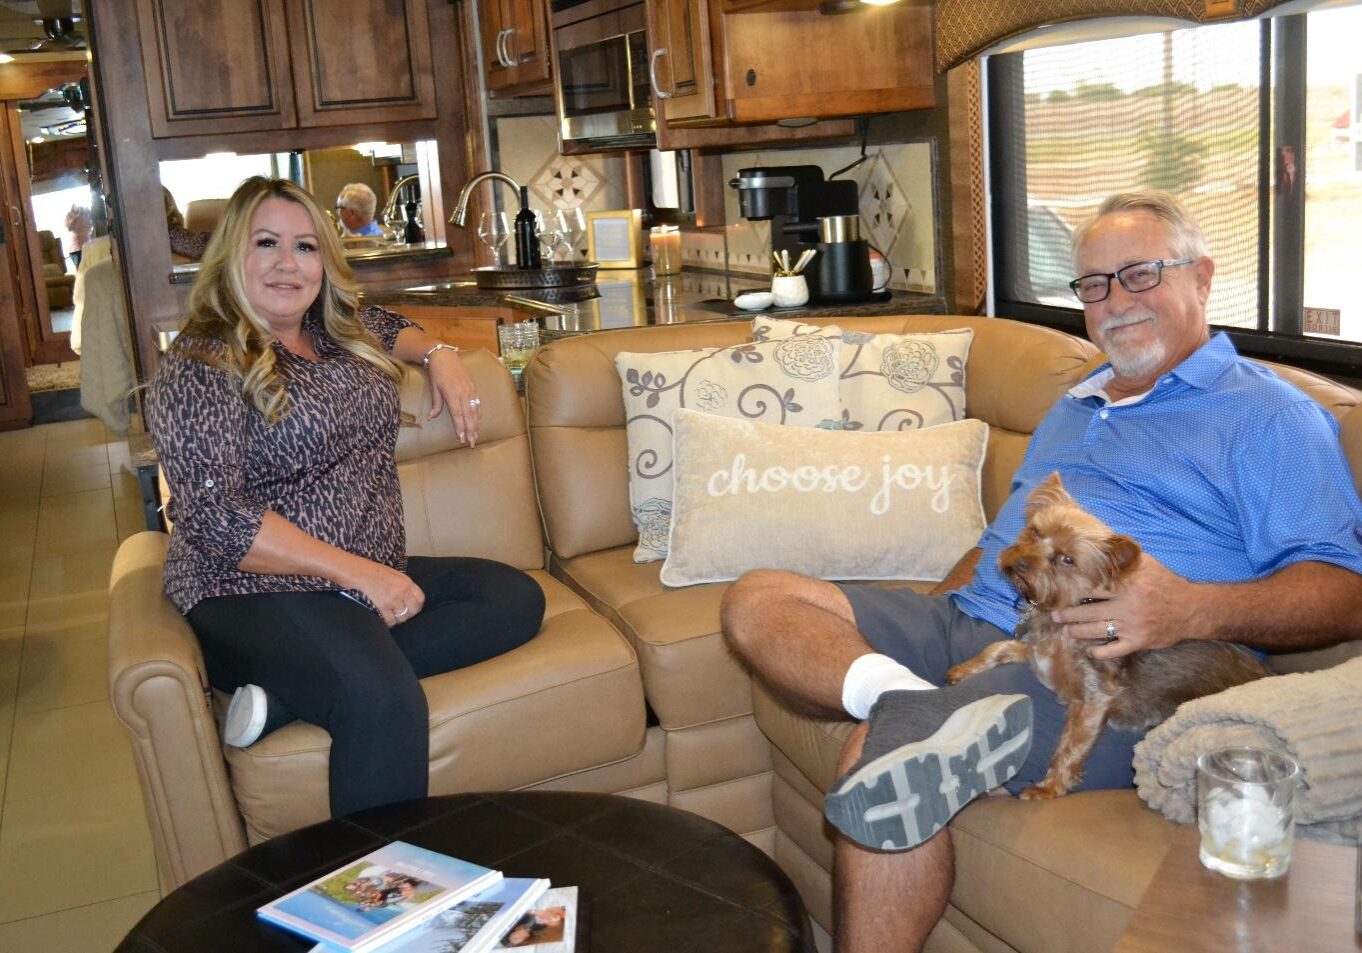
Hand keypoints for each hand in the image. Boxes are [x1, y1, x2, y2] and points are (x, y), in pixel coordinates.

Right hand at [345, 557, 425, 627]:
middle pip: (414, 610)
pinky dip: (389, 623)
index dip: (417, 605)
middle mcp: (403, 591)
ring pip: (403, 617)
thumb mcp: (394, 574)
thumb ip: (404, 585)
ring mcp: (393, 599)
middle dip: (409, 614)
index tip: (412, 608)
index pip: (420, 598)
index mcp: (407, 582)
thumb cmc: (375, 572)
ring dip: (398, 619)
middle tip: (402, 614)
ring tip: (393, 617)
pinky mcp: (383, 606)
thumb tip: (409, 596)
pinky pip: (391, 620)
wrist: (360, 573)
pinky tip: (385, 620)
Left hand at [426, 347, 480, 446]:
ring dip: (476, 425)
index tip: (461, 439)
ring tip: (476, 437)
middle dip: (470, 431)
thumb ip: (436, 404)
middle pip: (469, 416)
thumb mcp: (434, 388)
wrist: (445, 356)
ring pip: (475, 412)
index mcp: (452, 394)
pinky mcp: (474, 388)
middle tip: (471, 443)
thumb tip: (432, 417)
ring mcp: (470, 391)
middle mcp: (463, 393)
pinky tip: (478, 423)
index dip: (460, 428)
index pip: (458, 415)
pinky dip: (479, 415)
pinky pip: (478, 404)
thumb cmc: (437, 373)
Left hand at [1049, 552, 1205, 659]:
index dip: (1074, 591)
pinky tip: (1090, 650)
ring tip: (1065, 631)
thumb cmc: (1167, 583)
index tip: (1059, 592)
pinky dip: (1100, 652)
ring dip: (1077, 632)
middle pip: (1089, 612)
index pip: (1093, 588)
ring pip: (1097, 631)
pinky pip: (1114, 650)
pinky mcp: (1139, 642)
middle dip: (1068, 615)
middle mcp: (1127, 607)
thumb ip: (1124, 556)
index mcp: (1127, 586)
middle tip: (1054, 615)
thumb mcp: (1147, 564)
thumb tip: (1100, 541)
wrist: (1192, 609)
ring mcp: (1133, 626)